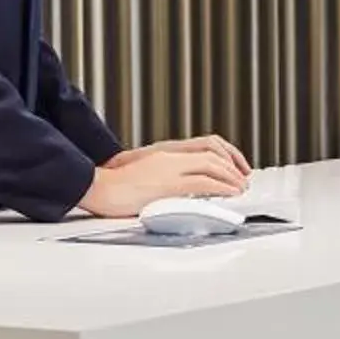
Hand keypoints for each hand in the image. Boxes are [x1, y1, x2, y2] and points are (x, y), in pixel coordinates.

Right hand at [82, 138, 252, 217]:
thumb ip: (163, 178)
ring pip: (211, 166)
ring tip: (241, 187)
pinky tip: (230, 193)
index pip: (204, 145)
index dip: (224, 155)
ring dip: (230, 177)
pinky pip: (203, 183)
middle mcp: (169, 156)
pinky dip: (221, 187)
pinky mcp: (167, 184)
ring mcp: (168, 169)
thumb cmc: (114, 187)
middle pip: (212, 153)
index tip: (235, 167)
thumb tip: (180, 191)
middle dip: (232, 166)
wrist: (97, 188)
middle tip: (243, 180)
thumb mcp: (144, 176)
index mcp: (164, 153)